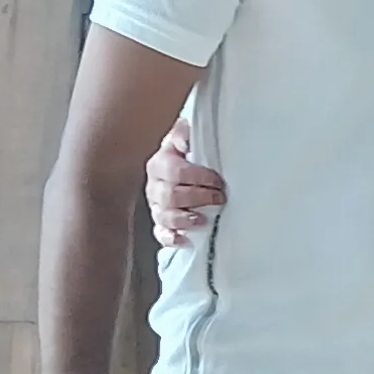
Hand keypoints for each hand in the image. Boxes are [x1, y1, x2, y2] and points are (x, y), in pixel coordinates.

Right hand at [147, 125, 223, 249]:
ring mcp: (156, 207)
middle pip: (171, 196)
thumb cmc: (189, 151)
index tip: (218, 181)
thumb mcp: (186, 136)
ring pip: (165, 217)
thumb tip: (185, 140)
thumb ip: (184, 132)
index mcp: (159, 164)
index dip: (198, 177)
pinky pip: (161, 235)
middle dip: (197, 198)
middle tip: (219, 198)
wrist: (182, 164)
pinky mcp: (161, 224)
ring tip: (204, 220)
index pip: (175, 172)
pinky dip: (172, 239)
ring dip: (185, 220)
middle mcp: (155, 186)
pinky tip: (185, 240)